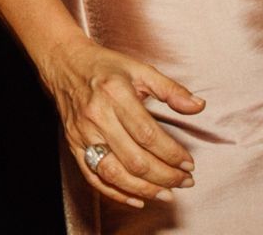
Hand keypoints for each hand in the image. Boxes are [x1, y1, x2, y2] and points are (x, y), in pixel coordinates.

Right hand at [37, 36, 203, 208]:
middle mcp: (97, 116)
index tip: (189, 163)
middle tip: (185, 180)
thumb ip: (171, 89)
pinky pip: (94, 177)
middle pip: (134, 159)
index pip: (148, 135)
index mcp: (115, 94)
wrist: (64, 63)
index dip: (172, 154)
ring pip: (114, 173)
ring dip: (144, 189)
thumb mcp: (140, 70)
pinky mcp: (73, 145)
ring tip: (166, 193)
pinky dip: (116, 193)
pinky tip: (137, 198)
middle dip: (165, 176)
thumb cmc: (104, 67)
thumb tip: (198, 106)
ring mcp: (82, 133)